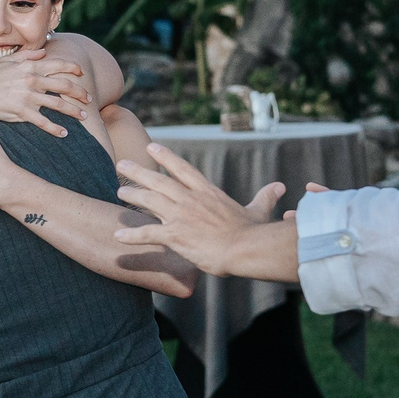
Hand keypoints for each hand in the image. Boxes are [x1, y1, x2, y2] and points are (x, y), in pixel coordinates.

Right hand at [0, 48, 88, 135]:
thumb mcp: (8, 61)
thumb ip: (27, 55)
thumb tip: (43, 52)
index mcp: (30, 67)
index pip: (58, 65)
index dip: (73, 68)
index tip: (82, 73)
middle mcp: (32, 80)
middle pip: (64, 86)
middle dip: (80, 93)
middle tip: (89, 98)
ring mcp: (28, 97)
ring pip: (58, 105)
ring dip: (74, 111)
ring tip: (84, 116)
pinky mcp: (22, 112)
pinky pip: (43, 122)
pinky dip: (55, 129)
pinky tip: (64, 133)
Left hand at [113, 143, 280, 277]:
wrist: (245, 249)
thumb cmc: (253, 232)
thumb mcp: (258, 210)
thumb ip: (265, 197)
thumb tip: (280, 186)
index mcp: (208, 192)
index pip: (182, 169)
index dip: (166, 157)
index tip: (151, 147)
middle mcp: (190, 199)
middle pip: (158, 181)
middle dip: (138, 171)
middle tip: (121, 164)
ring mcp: (181, 216)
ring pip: (149, 201)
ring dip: (132, 195)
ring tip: (119, 191)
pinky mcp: (175, 235)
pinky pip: (147, 234)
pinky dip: (131, 235)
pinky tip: (118, 235)